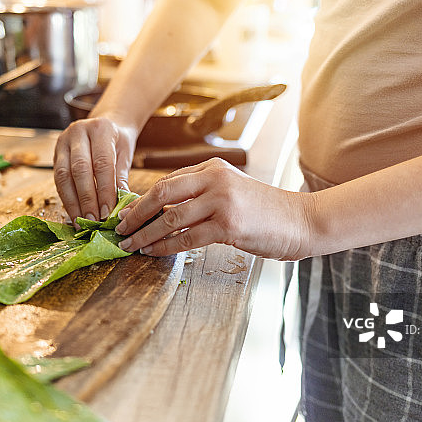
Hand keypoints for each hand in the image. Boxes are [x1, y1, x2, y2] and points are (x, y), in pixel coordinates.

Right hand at [54, 117, 137, 222]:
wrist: (106, 123)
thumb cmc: (118, 141)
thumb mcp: (125, 155)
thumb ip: (120, 178)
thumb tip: (120, 207)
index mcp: (101, 129)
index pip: (102, 163)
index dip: (104, 190)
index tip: (107, 212)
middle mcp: (78, 131)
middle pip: (80, 169)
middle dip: (87, 199)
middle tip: (93, 220)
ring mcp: (63, 141)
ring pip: (63, 175)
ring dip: (73, 202)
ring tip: (82, 221)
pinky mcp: (55, 152)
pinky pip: (57, 179)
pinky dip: (66, 198)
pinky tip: (74, 213)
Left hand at [114, 158, 314, 259]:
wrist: (302, 220)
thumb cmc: (266, 211)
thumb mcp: (232, 191)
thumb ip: (201, 195)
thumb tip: (162, 212)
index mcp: (213, 168)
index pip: (167, 181)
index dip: (142, 200)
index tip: (126, 215)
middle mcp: (215, 179)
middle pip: (161, 193)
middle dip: (135, 214)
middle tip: (119, 229)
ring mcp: (221, 201)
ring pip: (170, 218)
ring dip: (145, 234)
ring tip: (130, 245)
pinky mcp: (228, 224)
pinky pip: (186, 238)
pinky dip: (165, 247)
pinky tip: (153, 252)